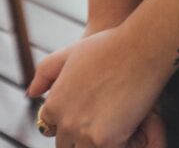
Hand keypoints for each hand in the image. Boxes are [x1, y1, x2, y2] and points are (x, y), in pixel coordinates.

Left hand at [30, 28, 168, 147]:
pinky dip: (119, 143)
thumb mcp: (70, 52)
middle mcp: (65, 122)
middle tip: (103, 119)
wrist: (140, 47)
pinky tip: (129, 129)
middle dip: (82, 135)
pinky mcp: (105, 141)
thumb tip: (31, 92)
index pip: (50, 129)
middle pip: (67, 145)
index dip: (69, 122)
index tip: (86, 114)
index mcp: (54, 104)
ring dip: (97, 141)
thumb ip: (45, 72)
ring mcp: (83, 133)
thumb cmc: (110, 46)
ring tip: (116, 125)